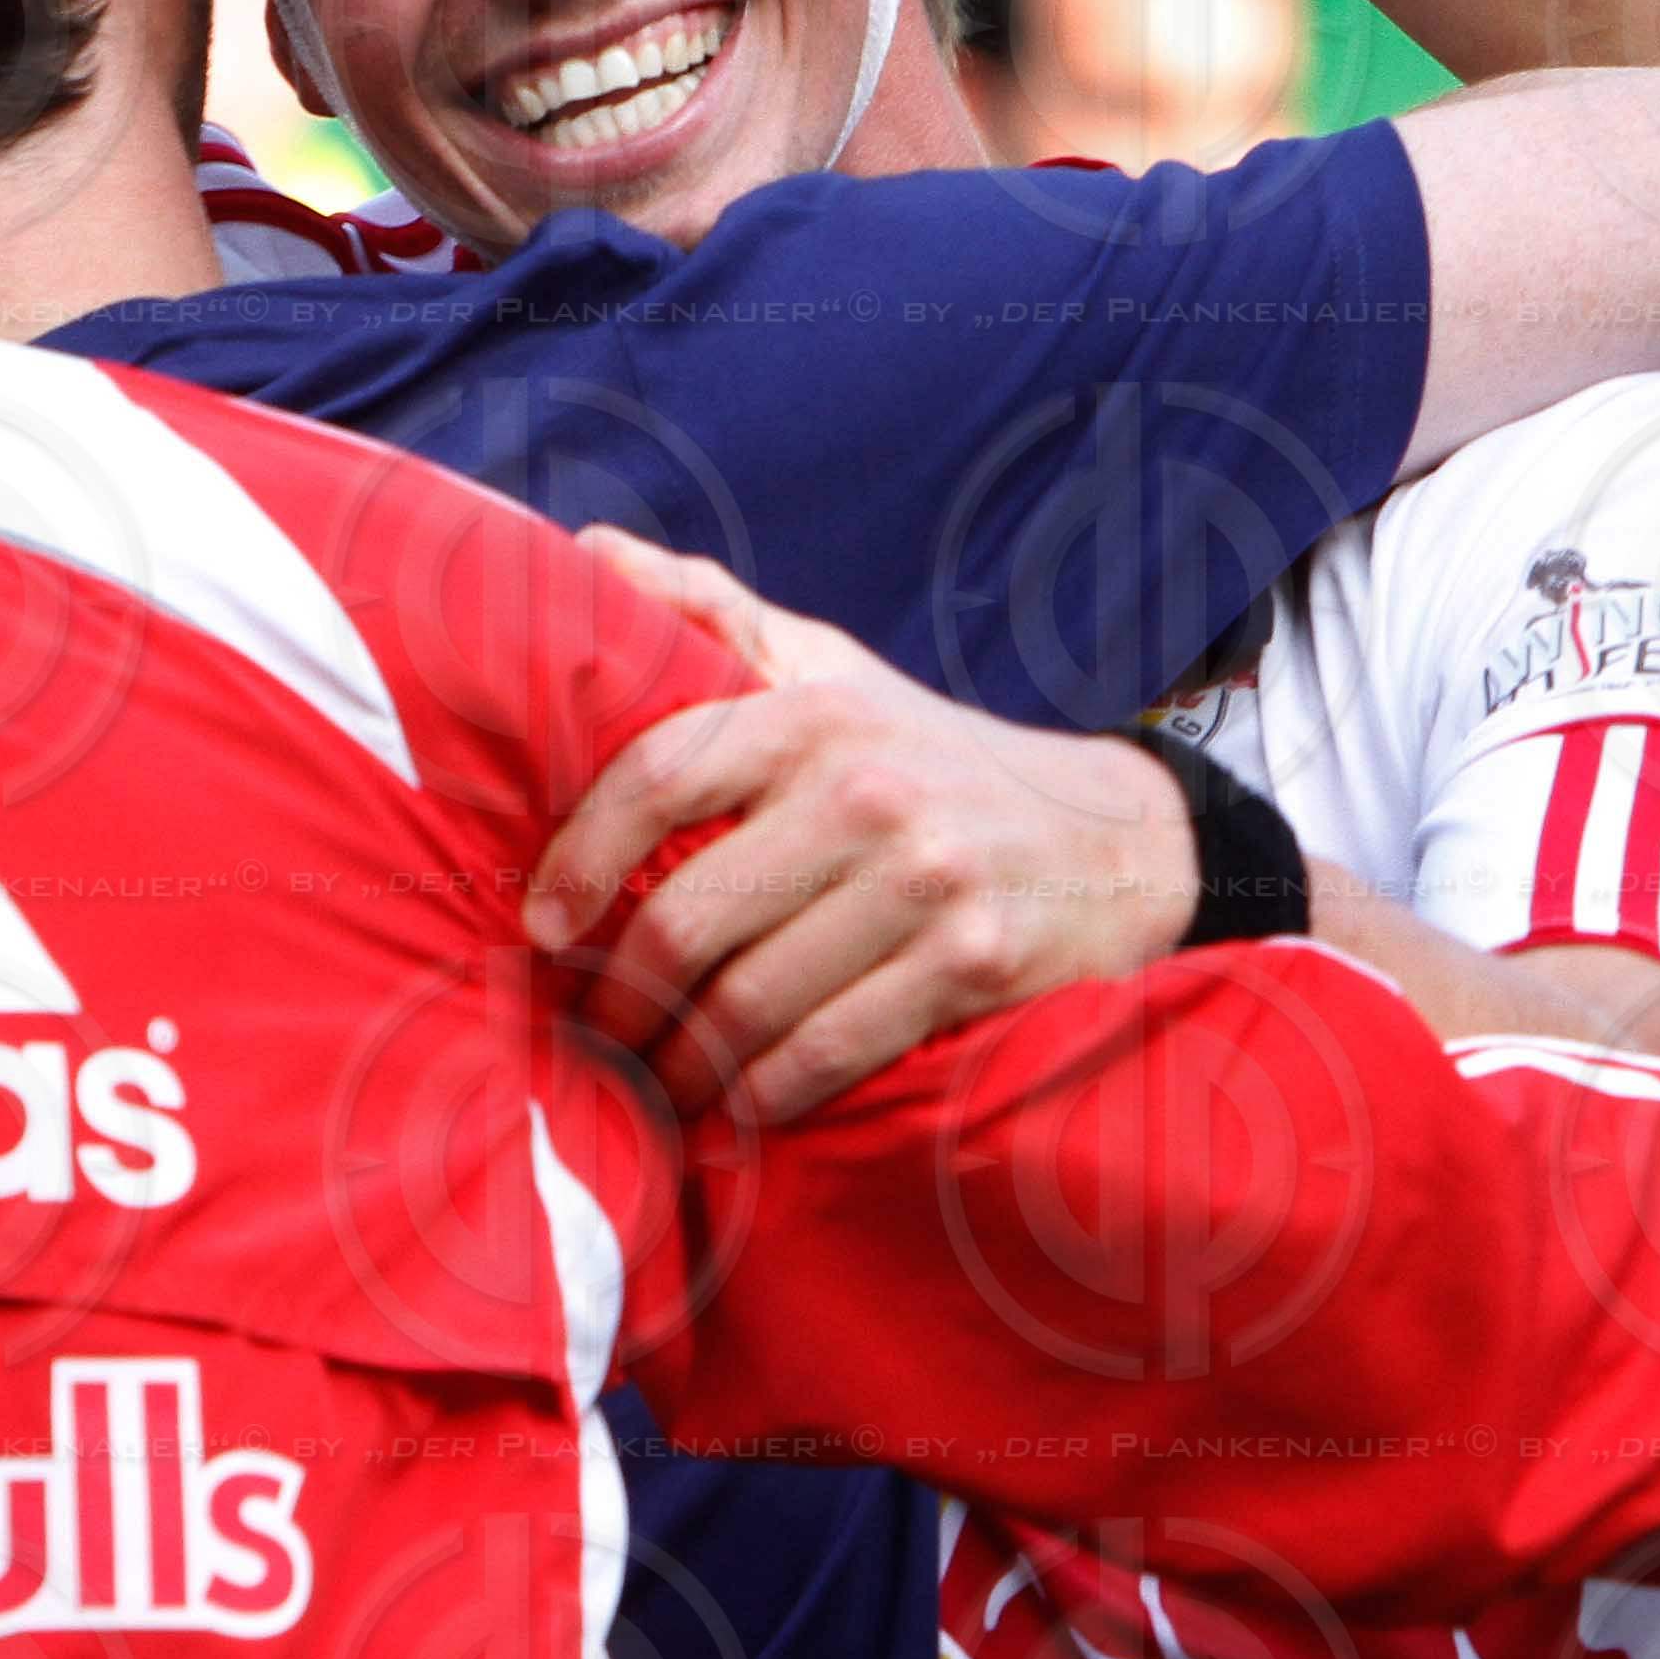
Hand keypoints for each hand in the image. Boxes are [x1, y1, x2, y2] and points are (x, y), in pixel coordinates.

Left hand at [533, 528, 1201, 1122]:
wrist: (1117, 838)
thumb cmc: (928, 754)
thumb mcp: (830, 665)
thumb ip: (708, 610)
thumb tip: (585, 551)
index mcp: (813, 714)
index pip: (657, 779)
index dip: (579, 860)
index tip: (542, 926)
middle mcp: (867, 793)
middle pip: (692, 918)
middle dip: (621, 996)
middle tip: (591, 1033)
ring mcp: (926, 883)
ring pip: (751, 1002)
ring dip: (681, 1063)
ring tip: (647, 1083)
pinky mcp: (973, 966)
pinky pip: (827, 1053)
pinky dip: (762, 1096)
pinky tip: (732, 1107)